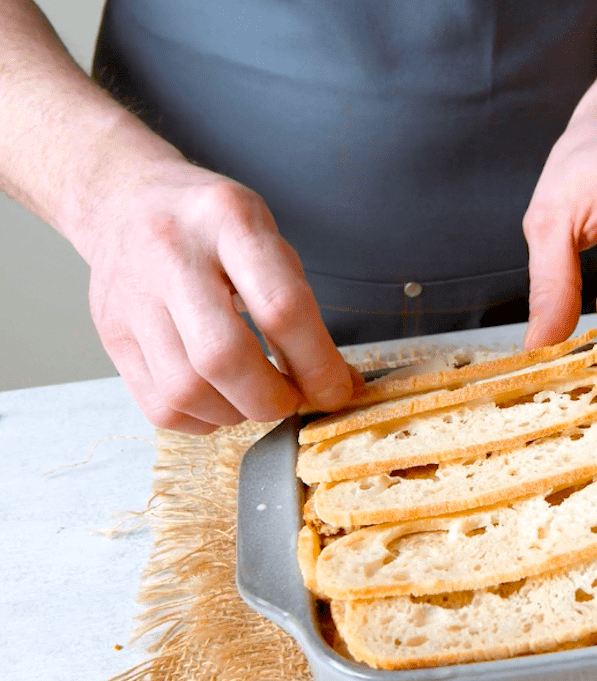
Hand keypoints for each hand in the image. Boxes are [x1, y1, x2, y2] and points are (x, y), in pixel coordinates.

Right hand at [79, 162, 354, 433]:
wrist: (127, 200)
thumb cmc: (213, 227)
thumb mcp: (268, 240)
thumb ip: (303, 308)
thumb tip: (340, 385)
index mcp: (229, 221)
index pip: (280, 307)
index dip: (316, 364)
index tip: (336, 391)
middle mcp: (172, 255)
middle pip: (222, 356)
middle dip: (271, 398)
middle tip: (291, 400)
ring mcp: (132, 297)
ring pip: (185, 391)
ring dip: (236, 413)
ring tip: (255, 396)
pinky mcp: (110, 334)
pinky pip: (158, 406)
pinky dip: (201, 419)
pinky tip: (219, 399)